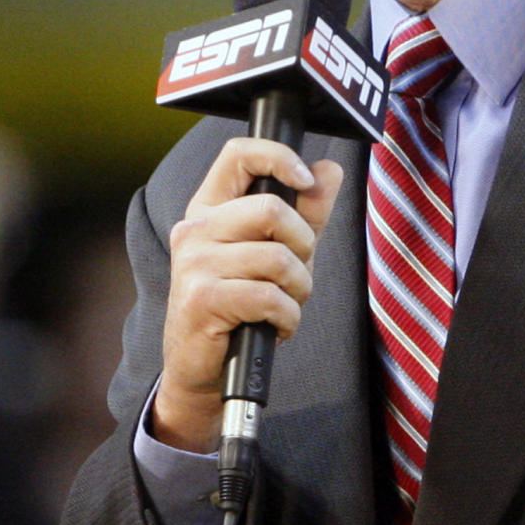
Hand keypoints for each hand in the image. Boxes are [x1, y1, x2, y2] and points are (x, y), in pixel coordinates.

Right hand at [152, 137, 342, 452]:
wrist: (202, 371)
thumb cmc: (241, 306)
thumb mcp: (277, 252)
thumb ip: (305, 212)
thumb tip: (330, 170)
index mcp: (210, 208)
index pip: (239, 153)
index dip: (279, 157)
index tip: (306, 180)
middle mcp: (195, 229)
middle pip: (273, 210)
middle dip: (304, 246)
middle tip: (296, 274)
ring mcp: (194, 263)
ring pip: (278, 259)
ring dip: (298, 290)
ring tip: (284, 306)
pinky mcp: (202, 299)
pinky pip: (271, 297)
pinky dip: (288, 317)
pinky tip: (275, 327)